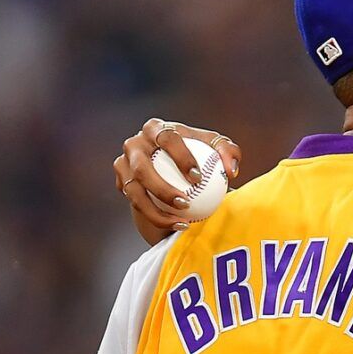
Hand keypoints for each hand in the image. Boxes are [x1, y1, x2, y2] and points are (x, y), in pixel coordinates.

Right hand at [112, 119, 244, 244]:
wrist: (170, 165)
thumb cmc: (197, 152)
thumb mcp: (215, 148)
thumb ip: (228, 152)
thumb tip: (231, 170)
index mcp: (156, 128)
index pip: (167, 139)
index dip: (180, 157)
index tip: (198, 177)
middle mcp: (134, 144)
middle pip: (143, 168)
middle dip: (162, 188)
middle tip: (186, 203)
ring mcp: (124, 164)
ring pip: (135, 191)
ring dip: (156, 210)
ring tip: (182, 221)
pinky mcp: (121, 183)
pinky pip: (137, 204)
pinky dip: (157, 217)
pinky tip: (179, 225)